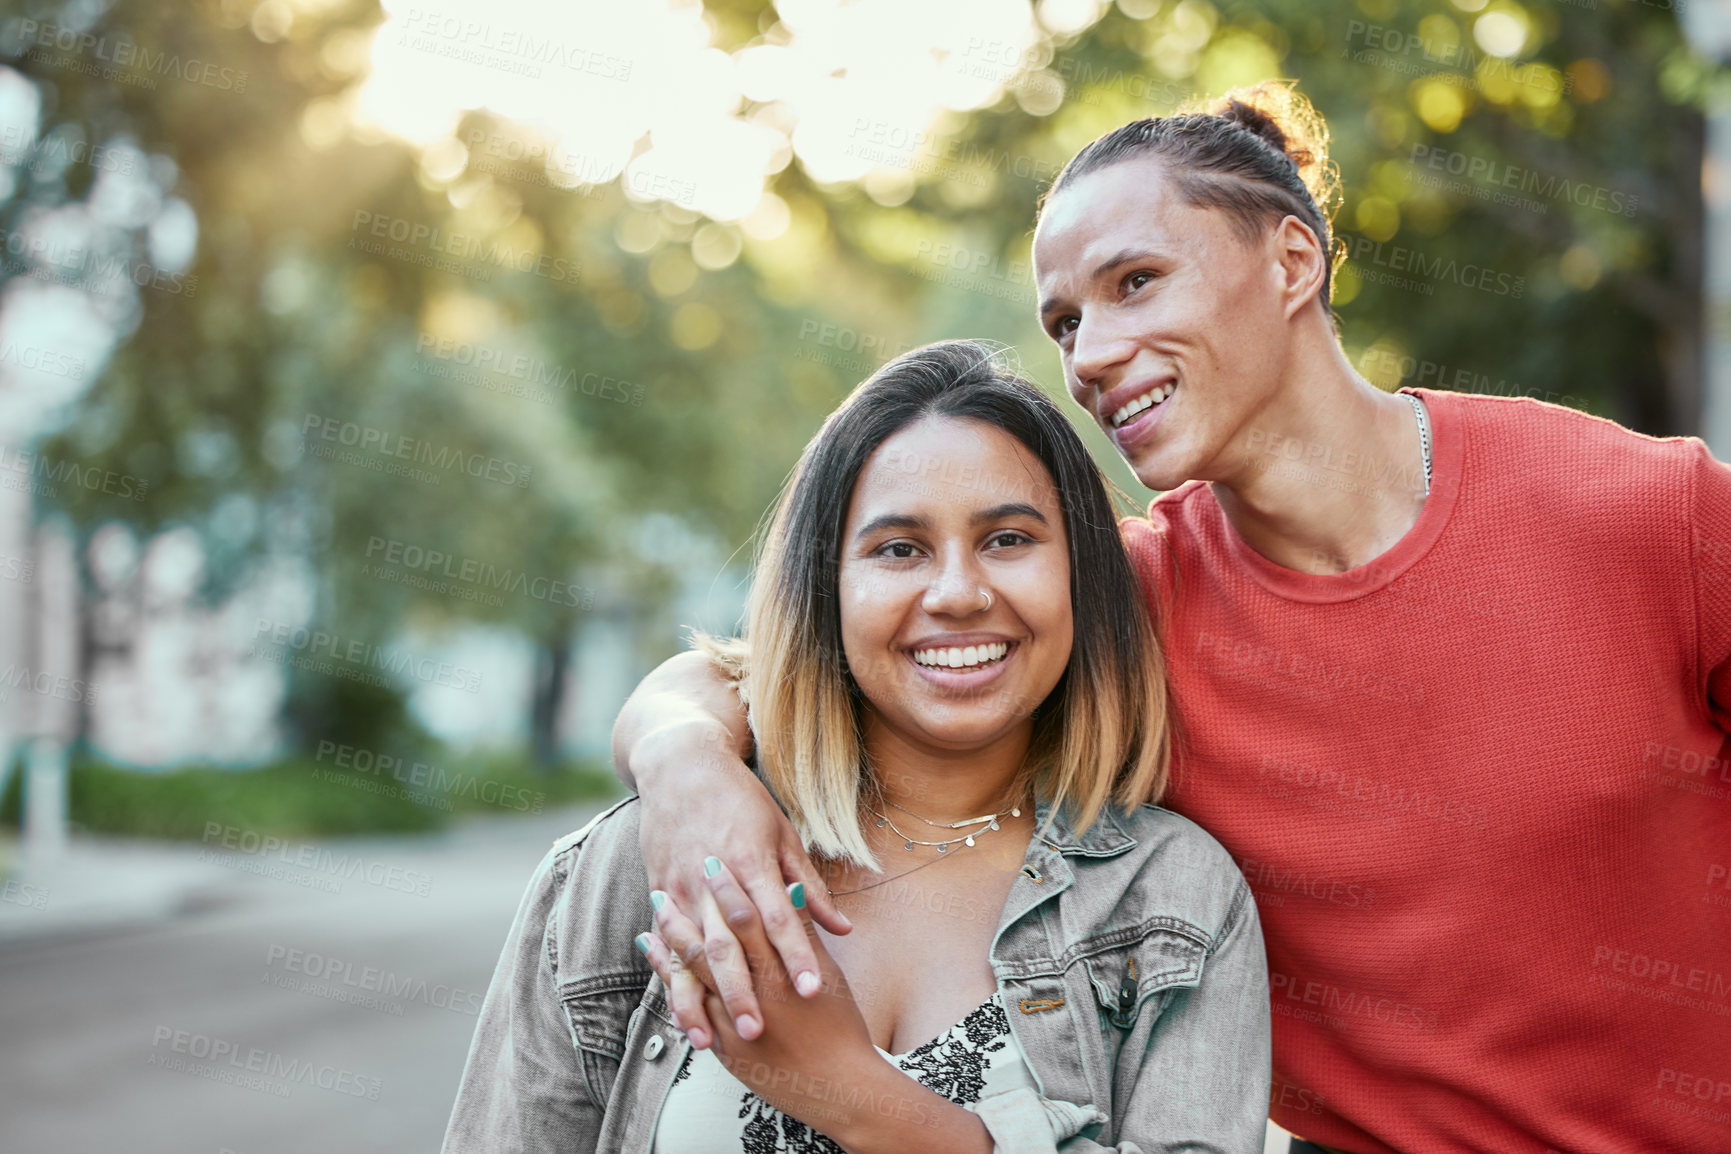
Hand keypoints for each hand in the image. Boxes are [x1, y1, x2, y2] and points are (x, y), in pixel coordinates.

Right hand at [634, 725, 849, 1043]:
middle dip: (744, 990)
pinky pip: (666, 944)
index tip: (812, 991)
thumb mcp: (783, 833)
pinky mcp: (660, 892)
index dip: (796, 955)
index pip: (779, 916)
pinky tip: (680, 1011)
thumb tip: (842, 928)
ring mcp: (681, 887)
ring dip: (702, 997)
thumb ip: (809, 884)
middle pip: (730, 942)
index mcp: (752, 860)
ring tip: (713, 1039)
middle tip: (761, 1030)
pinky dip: (672, 980)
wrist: (681, 767)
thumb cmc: (741, 800)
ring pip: (692, 951)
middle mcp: (714, 878)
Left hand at [643, 866, 880, 1136]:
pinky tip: (659, 963)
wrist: (842, 1086)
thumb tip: (789, 889)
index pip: (750, 918)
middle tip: (666, 885)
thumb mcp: (828, 974)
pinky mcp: (727, 1049)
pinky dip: (673, 983)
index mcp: (783, 970)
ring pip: (695, 976)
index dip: (728, 889)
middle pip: (714, 943)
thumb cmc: (841, 1025)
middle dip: (688, 912)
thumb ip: (804, 933)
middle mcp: (757, 992)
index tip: (711, 862)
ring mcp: (737, 1023)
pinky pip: (692, 1011)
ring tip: (653, 919)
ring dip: (671, 944)